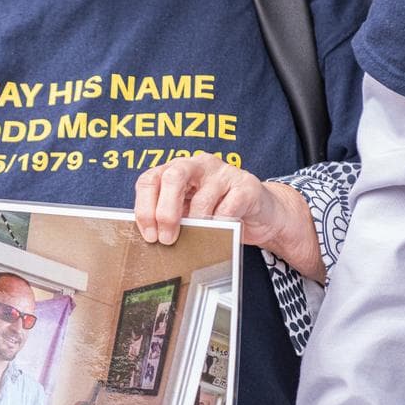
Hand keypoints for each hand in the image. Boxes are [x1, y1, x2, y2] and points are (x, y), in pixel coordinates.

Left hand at [134, 155, 325, 282]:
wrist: (259, 214)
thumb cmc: (216, 213)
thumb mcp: (188, 212)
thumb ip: (170, 217)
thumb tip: (150, 236)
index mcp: (177, 169)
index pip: (150, 180)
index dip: (144, 208)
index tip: (149, 235)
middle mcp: (198, 165)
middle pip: (172, 177)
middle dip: (165, 212)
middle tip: (167, 239)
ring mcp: (223, 172)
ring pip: (201, 199)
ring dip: (196, 226)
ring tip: (197, 239)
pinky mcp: (246, 185)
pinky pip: (227, 210)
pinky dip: (220, 225)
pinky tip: (220, 232)